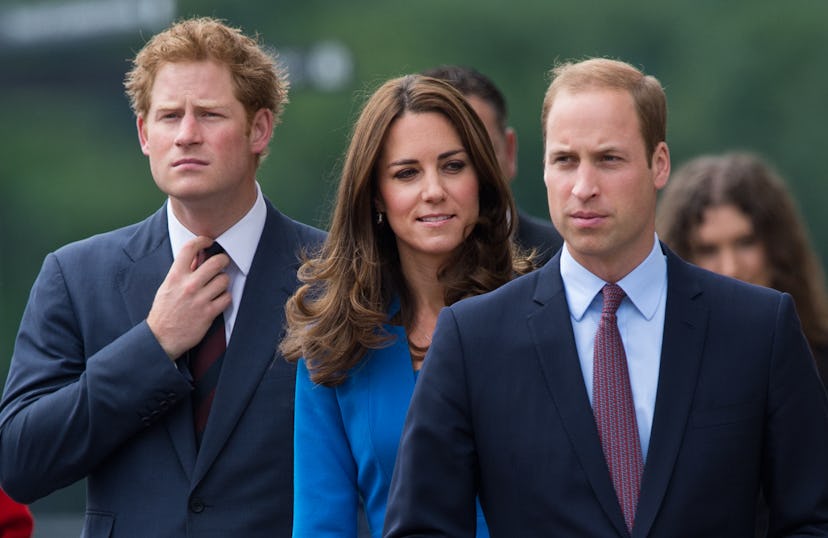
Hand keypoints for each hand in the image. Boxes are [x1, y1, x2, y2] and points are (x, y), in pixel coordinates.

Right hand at [147, 236, 231, 359]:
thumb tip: (197, 258)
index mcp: (175, 277)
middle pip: (216, 262)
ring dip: (223, 282)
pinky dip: (225, 298)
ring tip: (218, 285)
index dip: (202, 240)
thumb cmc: (164, 311)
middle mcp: (188, 286)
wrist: (161, 338)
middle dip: (222, 260)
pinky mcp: (209, 313)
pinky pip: (227, 298)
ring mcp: (200, 299)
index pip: (189, 249)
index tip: (208, 241)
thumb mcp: (168, 287)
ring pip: (224, 280)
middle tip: (222, 263)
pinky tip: (218, 300)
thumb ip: (181, 272)